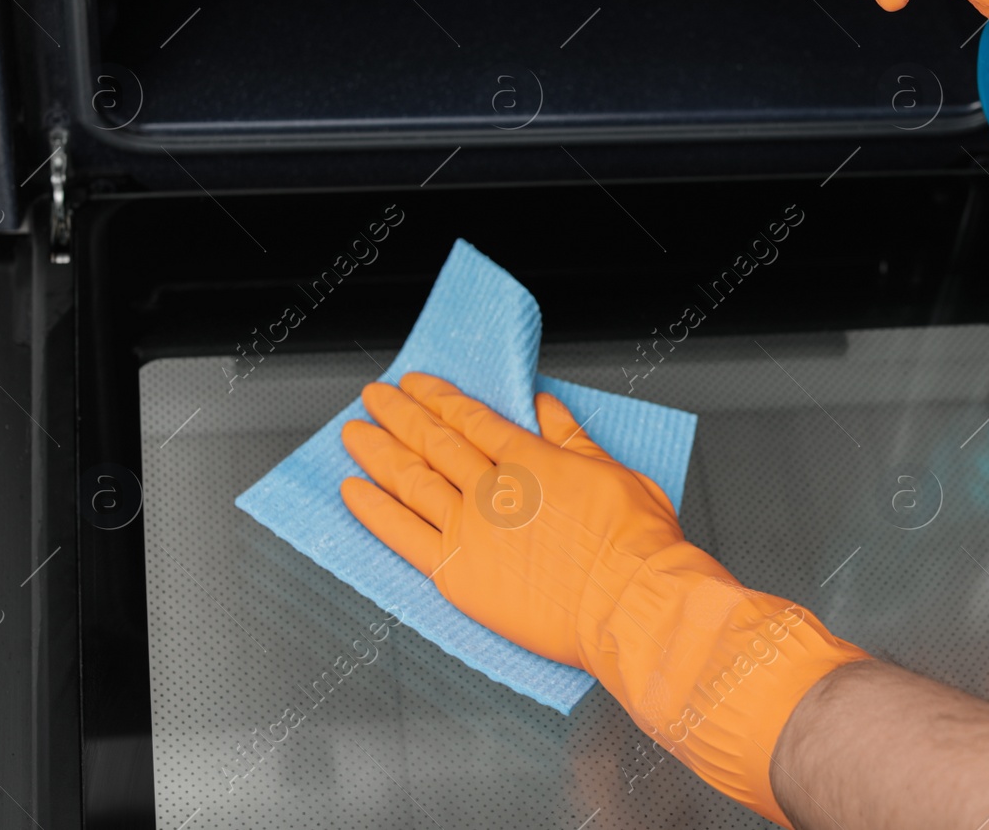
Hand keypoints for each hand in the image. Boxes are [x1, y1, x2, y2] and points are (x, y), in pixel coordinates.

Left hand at [340, 372, 684, 667]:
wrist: (629, 603)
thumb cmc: (634, 547)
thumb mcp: (616, 473)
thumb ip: (573, 438)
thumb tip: (546, 408)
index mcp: (530, 460)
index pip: (471, 417)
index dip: (438, 397)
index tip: (417, 384)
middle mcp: (491, 489)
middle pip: (433, 440)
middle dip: (399, 414)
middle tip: (375, 397)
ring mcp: (469, 530)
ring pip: (410, 479)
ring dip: (378, 451)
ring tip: (354, 434)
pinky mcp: (457, 573)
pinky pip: (402, 534)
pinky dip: (373, 510)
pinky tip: (353, 492)